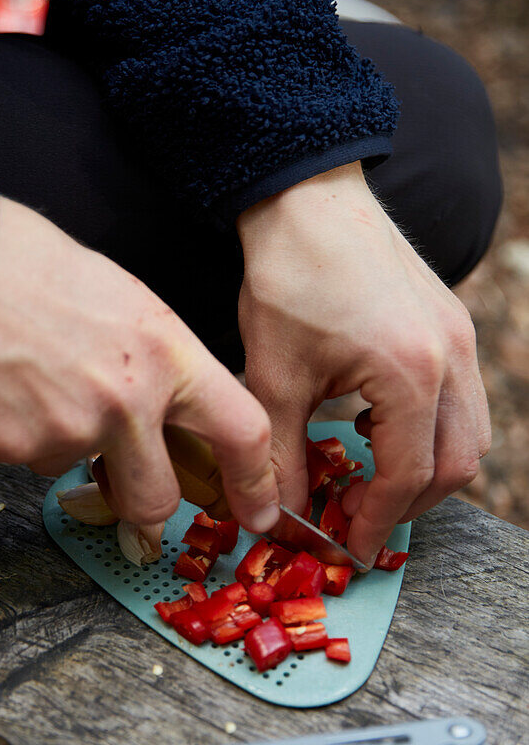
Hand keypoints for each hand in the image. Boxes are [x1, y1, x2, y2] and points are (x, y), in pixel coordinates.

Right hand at [0, 197, 279, 529]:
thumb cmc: (35, 267)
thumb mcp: (128, 302)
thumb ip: (159, 365)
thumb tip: (170, 412)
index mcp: (166, 356)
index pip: (240, 431)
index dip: (254, 482)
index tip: (257, 509)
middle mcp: (125, 403)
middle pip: (156, 499)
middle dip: (143, 498)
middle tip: (124, 475)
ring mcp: (66, 431)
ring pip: (77, 469)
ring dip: (66, 443)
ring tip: (37, 379)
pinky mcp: (10, 448)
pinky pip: (26, 460)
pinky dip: (19, 433)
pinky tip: (6, 386)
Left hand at [236, 162, 489, 566]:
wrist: (309, 198)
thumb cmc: (289, 278)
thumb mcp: (274, 376)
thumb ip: (282, 454)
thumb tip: (281, 514)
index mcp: (411, 376)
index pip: (405, 478)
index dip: (374, 523)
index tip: (344, 547)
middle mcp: (452, 360)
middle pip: (455, 466)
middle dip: (407, 505)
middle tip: (356, 518)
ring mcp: (460, 338)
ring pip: (469, 435)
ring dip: (424, 470)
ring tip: (367, 478)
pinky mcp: (452, 322)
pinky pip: (461, 399)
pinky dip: (430, 430)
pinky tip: (377, 425)